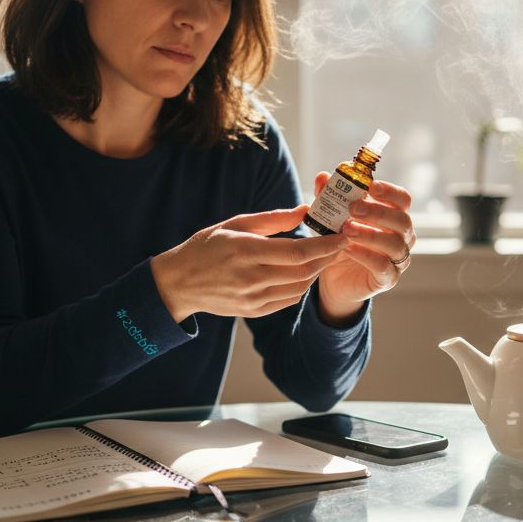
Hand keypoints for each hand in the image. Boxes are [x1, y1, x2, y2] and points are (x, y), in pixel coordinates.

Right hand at [151, 206, 347, 322]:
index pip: (298, 251)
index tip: (343, 235)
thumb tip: (305, 210)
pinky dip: (302, 285)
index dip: (326, 245)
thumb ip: (273, 219)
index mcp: (246, 251)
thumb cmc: (206, 247)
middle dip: (328, 257)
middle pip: (304, 270)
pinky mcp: (253, 311)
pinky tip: (304, 272)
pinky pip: (288, 300)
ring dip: (317, 271)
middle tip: (341, 243)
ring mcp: (252, 298)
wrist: (179, 283)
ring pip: (300, 287)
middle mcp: (251, 278)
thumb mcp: (235, 224)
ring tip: (324, 256)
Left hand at [312, 173, 415, 325]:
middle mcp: (402, 237)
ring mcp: (398, 259)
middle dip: (378, 212)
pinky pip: (382, 266)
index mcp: (393, 216)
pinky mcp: (388, 278)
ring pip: (395, 244)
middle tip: (353, 207)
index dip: (389, 191)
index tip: (370, 186)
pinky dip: (365, 255)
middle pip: (403, 220)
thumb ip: (328, 198)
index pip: (403, 199)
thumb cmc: (338, 242)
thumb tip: (322, 177)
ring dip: (370, 234)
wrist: (334, 279)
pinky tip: (347, 248)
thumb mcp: (331, 218)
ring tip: (347, 229)